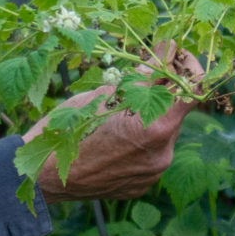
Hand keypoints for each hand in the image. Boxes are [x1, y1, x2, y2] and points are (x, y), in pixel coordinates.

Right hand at [33, 51, 205, 203]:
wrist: (42, 178)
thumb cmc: (68, 129)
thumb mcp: (105, 94)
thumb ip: (144, 76)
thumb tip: (169, 49)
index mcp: (155, 128)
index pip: (192, 92)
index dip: (188, 71)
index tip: (176, 59)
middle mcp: (162, 155)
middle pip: (175, 114)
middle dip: (162, 94)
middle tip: (141, 80)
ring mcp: (153, 174)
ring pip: (163, 135)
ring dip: (149, 119)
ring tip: (118, 115)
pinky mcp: (142, 186)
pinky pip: (149, 155)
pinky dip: (139, 142)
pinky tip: (113, 140)